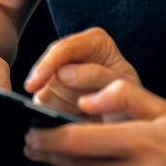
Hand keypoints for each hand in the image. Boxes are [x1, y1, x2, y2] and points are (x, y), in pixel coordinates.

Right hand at [24, 28, 141, 118]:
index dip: (45, 67)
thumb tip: (61, 74)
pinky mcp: (51, 96)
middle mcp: (75, 53)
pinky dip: (55, 118)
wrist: (132, 124)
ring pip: (43, 94)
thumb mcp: (123, 86)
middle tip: (89, 106)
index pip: (62, 49)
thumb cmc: (133, 101)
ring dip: (62, 108)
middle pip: (50, 74)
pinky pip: (41, 109)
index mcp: (95, 41)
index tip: (32, 86)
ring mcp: (60, 75)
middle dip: (65, 95)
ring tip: (86, 114)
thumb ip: (98, 76)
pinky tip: (74, 119)